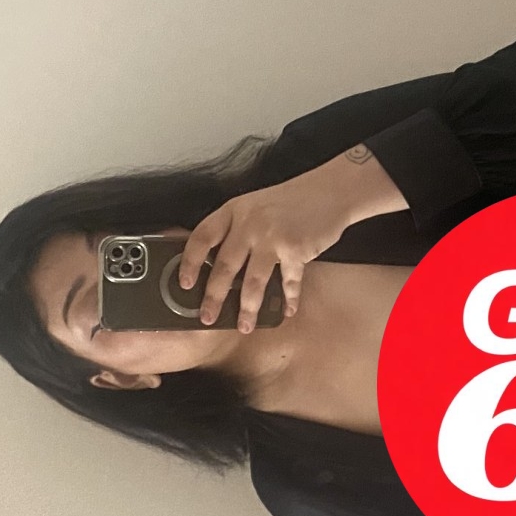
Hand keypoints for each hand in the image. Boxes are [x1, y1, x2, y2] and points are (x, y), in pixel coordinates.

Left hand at [179, 145, 403, 328]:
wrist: (330, 190)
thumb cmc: (292, 200)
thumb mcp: (255, 205)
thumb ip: (236, 228)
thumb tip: (215, 264)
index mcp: (234, 210)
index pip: (202, 237)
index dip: (189, 262)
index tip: (185, 284)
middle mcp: (249, 223)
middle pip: (223, 266)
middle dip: (214, 297)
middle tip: (207, 317)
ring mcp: (272, 237)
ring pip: (252, 282)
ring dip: (247, 308)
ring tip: (244, 326)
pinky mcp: (296, 250)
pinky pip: (288, 283)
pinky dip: (289, 300)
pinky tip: (287, 311)